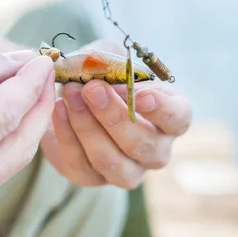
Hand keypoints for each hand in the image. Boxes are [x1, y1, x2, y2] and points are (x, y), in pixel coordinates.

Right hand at [0, 49, 54, 235]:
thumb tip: (21, 62)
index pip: (4, 115)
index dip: (31, 84)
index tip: (43, 61)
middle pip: (18, 148)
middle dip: (38, 107)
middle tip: (43, 75)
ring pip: (7, 167)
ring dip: (23, 128)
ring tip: (24, 92)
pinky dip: (0, 149)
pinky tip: (2, 121)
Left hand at [41, 40, 191, 188]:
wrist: (73, 98)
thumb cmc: (103, 77)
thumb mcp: (109, 60)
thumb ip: (108, 59)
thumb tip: (96, 64)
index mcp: (170, 116)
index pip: (178, 118)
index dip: (163, 109)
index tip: (142, 94)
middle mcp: (156, 148)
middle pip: (143, 144)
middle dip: (114, 115)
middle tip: (91, 89)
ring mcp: (128, 169)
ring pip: (112, 161)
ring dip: (87, 126)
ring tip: (70, 95)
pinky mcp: (94, 178)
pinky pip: (82, 165)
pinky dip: (68, 136)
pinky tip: (59, 110)